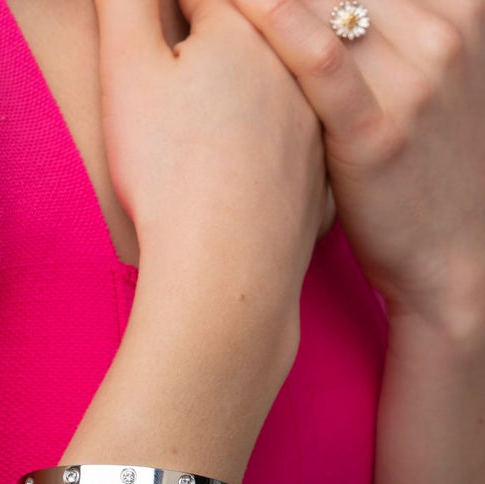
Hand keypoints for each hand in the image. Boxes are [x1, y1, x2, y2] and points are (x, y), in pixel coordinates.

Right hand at [94, 0, 326, 309]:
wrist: (226, 265)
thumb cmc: (169, 169)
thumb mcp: (128, 69)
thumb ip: (128, 1)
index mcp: (247, 27)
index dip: (166, 8)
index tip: (149, 29)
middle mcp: (293, 66)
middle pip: (251, 31)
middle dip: (213, 36)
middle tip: (182, 78)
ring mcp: (313, 123)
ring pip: (280, 83)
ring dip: (248, 82)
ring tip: (209, 117)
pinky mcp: (318, 174)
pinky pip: (296, 140)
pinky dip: (274, 138)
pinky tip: (245, 159)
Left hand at [233, 0, 484, 329]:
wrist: (449, 256)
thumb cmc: (415, 170)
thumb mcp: (416, 84)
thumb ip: (376, 38)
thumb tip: (314, 17)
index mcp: (458, 9)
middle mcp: (443, 33)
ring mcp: (415, 82)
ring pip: (324, 2)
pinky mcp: (377, 134)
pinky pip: (319, 59)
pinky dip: (272, 22)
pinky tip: (228, 5)